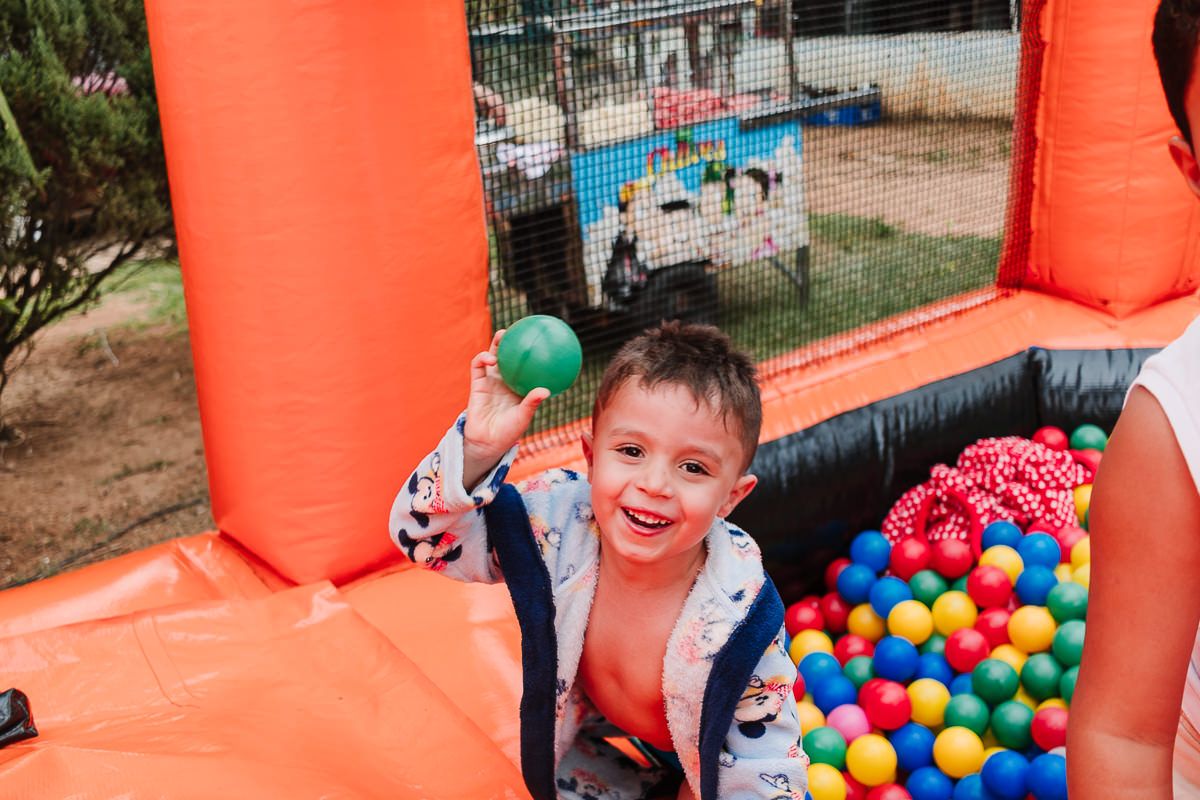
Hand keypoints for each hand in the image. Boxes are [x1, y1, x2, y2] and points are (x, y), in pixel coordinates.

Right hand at [462, 329, 549, 489]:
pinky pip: (478, 366)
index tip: (541, 339)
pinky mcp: (476, 383)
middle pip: (509, 356)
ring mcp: (490, 380)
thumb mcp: (523, 417)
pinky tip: (490, 358)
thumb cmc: (508, 431)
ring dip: (495, 344)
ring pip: (492, 356)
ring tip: (502, 335)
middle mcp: (504, 380)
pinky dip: (482, 358)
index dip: (531, 353)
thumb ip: (532, 403)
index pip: (526, 365)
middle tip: (522, 328)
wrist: (487, 442)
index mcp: (518, 385)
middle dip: (513, 341)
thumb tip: (546, 391)